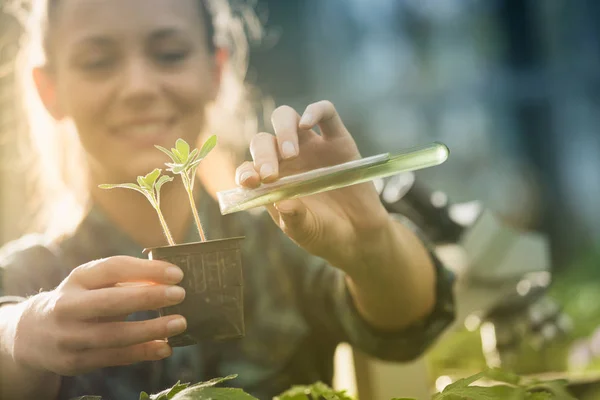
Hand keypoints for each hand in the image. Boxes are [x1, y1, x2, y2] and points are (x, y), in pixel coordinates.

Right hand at [11, 256, 187, 375]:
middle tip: (180, 294)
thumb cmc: (80, 301)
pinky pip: (114, 358)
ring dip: (150, 329)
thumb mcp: (95, 284)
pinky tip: (165, 347)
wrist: (32, 335)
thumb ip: (127, 281)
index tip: (176, 273)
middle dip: (148, 297)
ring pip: (114, 335)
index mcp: (77, 279)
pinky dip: (142, 353)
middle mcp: (68, 306)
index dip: (146, 269)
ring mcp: (69, 337)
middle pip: (111, 301)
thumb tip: (167, 281)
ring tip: (180, 322)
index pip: (112, 268)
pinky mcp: (74, 362)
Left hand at [235, 100, 390, 269]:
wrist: (360, 235)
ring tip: (289, 153)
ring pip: (287, 118)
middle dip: (263, 154)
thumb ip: (292, 218)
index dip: (245, 170)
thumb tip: (281, 202)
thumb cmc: (325, 234)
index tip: (250, 182)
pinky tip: (307, 122)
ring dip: (283, 130)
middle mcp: (286, 160)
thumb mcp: (305, 232)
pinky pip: (326, 113)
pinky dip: (314, 111)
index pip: (249, 167)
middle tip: (271, 175)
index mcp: (271, 181)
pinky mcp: (337, 139)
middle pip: (264, 141)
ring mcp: (311, 146)